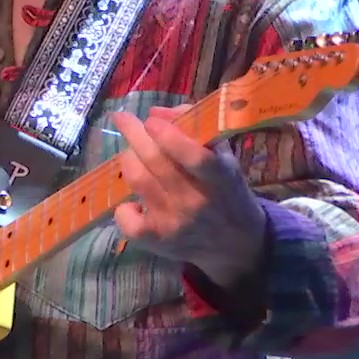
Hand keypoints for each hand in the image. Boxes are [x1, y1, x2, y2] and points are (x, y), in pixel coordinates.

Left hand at [111, 105, 265, 286]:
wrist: (235, 244)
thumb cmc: (226, 191)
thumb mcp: (223, 158)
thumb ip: (195, 129)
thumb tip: (156, 113)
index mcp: (220, 179)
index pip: (194, 157)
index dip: (168, 136)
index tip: (151, 120)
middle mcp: (196, 201)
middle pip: (156, 162)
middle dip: (134, 134)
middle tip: (124, 119)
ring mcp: (174, 223)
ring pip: (138, 180)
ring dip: (128, 159)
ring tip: (132, 152)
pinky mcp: (157, 241)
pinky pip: (126, 218)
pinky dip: (123, 206)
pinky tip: (133, 200)